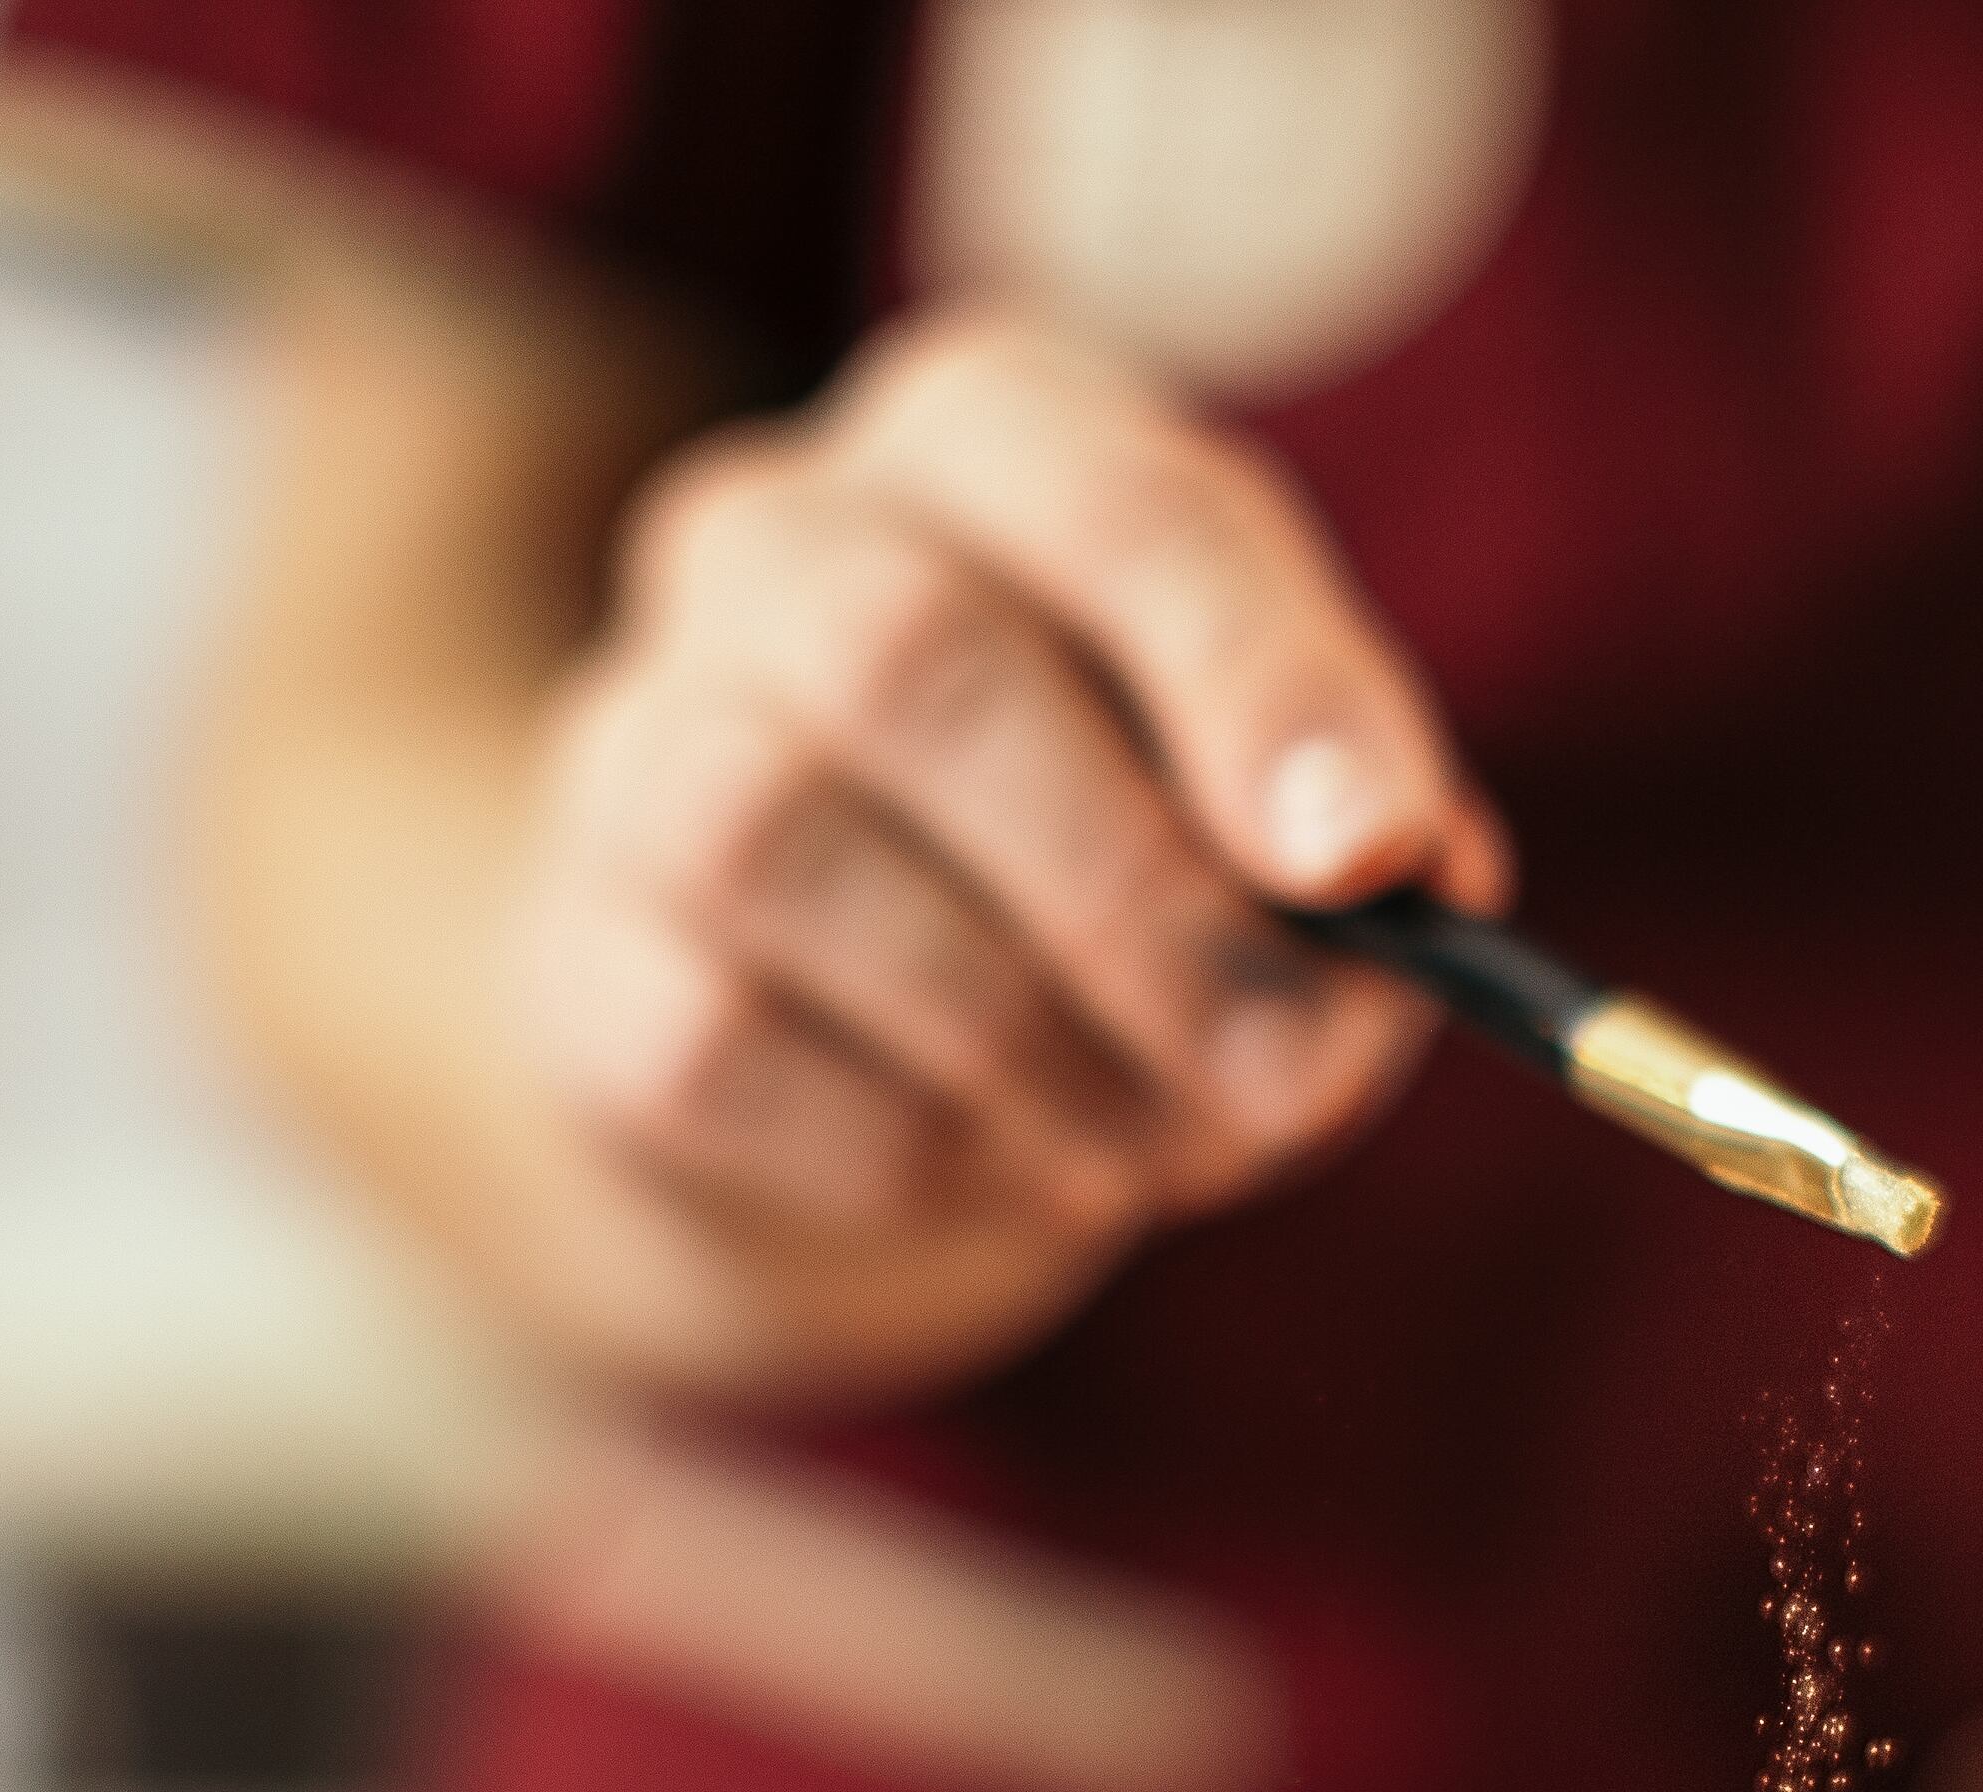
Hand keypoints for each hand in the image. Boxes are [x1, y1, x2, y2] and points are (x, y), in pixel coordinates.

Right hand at [514, 309, 1503, 1401]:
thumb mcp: (1265, 807)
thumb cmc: (1110, 866)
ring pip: (788, 851)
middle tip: (1290, 1076)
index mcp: (983, 437)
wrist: (842, 1038)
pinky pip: (717, 1043)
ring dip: (1031, 1043)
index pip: (1116, 499)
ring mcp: (638, 737)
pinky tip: (1021, 1165)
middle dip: (1142, 901)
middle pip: (918, 664)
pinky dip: (915, 1142)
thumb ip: (1356, 831)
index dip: (1255, 680)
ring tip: (1170, 1144)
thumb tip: (1404, 888)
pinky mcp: (578, 953)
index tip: (1373, 858)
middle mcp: (772, 536)